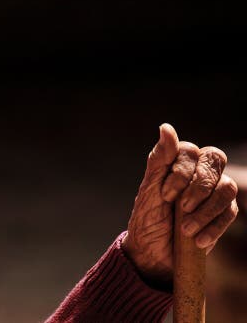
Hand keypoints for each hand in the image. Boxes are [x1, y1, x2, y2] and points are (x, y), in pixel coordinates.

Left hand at [121, 123, 238, 284]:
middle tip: (180, 208)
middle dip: (198, 187)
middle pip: (216, 159)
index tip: (165, 195)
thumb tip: (166, 127)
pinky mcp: (224, 212)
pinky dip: (213, 226)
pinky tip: (198, 240)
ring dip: (205, 210)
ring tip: (185, 229)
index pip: (191, 150)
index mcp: (178, 161)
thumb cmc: (148, 217)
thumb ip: (159, 159)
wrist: (154, 252)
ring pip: (227, 187)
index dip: (181, 172)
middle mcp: (199, 171)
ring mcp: (214, 191)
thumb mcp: (149, 189)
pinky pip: (230, 211)